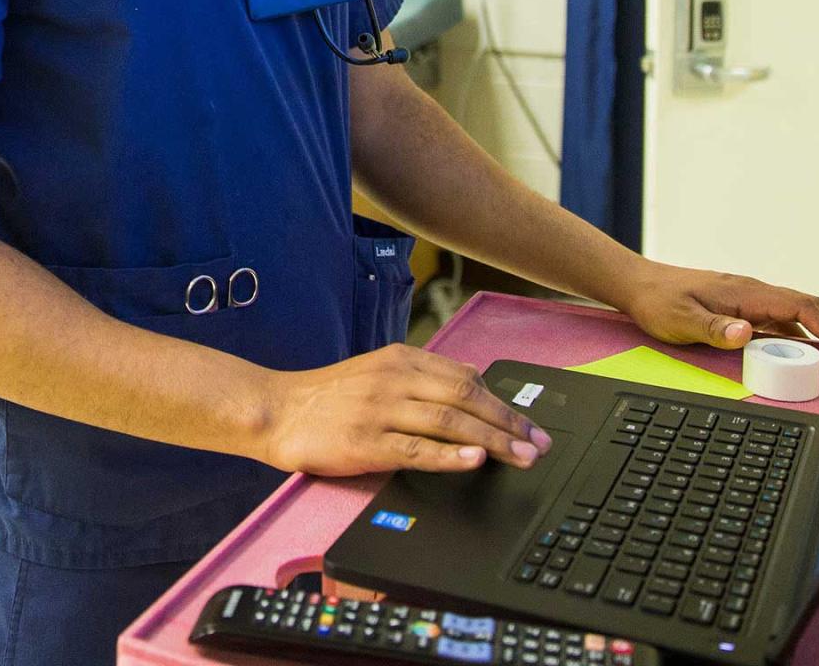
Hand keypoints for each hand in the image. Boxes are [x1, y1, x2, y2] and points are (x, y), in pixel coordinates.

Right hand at [256, 344, 552, 476]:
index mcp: (401, 358)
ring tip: (522, 456)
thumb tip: (470, 384)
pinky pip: (416, 449)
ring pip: (449, 421)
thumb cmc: (329, 396)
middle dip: (509, 422)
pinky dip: (450, 455)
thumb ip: (420, 378)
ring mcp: (381, 409)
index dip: (503, 401)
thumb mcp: (377, 372)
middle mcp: (396, 378)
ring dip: (492, 440)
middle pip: (466, 397)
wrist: (278, 408)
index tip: (530, 423)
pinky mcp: (366, 441)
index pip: (465, 377)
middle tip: (540, 443)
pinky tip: (474, 460)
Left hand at [620, 261, 818, 364]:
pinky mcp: (747, 311)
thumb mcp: (680, 320)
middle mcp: (756, 294)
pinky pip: (789, 322)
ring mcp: (753, 302)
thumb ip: (712, 328)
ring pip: (804, 315)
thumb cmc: (659, 302)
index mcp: (747, 293)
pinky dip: (812, 336)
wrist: (640, 285)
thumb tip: (746, 332)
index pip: (802, 307)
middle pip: (812, 308)